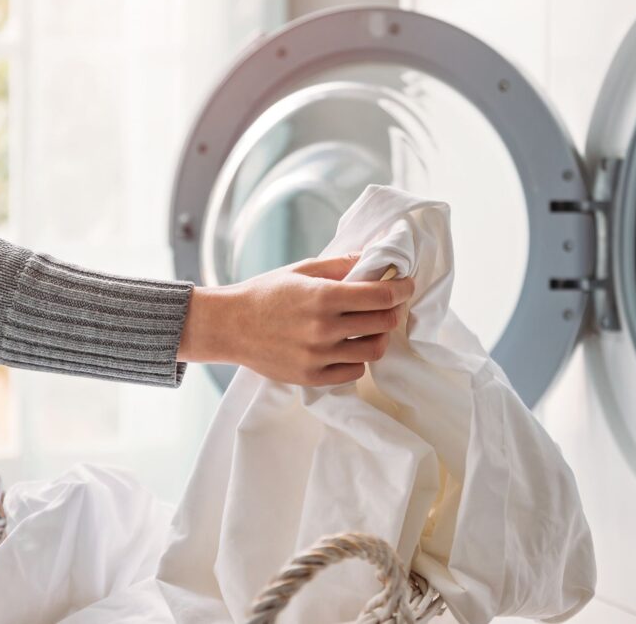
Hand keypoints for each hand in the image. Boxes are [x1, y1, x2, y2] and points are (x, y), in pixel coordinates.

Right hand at [177, 254, 414, 385]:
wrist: (228, 326)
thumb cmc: (266, 293)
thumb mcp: (303, 270)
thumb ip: (341, 265)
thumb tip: (373, 258)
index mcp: (324, 297)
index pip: (381, 295)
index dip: (402, 288)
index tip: (407, 284)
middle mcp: (324, 329)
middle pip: (383, 323)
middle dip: (394, 311)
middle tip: (391, 304)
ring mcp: (318, 356)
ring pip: (374, 351)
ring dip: (379, 337)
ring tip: (371, 328)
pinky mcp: (311, 377)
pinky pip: (354, 372)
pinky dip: (358, 359)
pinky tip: (350, 347)